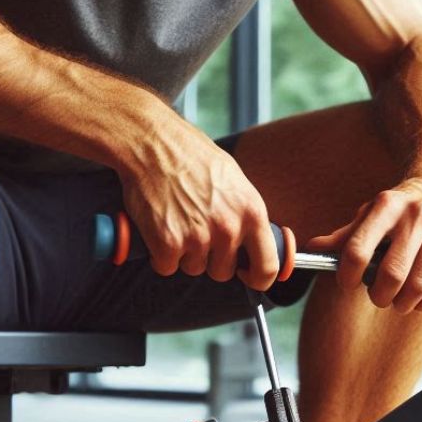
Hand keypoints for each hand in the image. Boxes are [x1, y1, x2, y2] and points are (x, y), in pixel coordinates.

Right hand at [117, 115, 278, 291]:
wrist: (152, 143)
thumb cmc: (192, 156)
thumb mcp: (235, 181)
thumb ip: (246, 214)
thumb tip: (255, 243)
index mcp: (252, 212)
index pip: (268, 267)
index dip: (258, 278)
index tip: (247, 276)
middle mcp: (228, 228)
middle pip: (224, 272)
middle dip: (211, 259)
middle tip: (197, 231)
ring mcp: (198, 238)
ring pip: (194, 268)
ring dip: (184, 253)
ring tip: (177, 219)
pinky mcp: (167, 244)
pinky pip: (166, 266)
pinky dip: (160, 253)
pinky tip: (160, 226)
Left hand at [307, 178, 421, 313]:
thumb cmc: (398, 206)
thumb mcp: (370, 213)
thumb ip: (344, 235)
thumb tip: (313, 249)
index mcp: (387, 205)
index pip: (358, 249)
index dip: (347, 274)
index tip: (347, 282)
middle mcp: (416, 216)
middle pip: (391, 274)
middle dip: (378, 295)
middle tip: (376, 296)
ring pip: (418, 286)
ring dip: (401, 303)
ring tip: (396, 300)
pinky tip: (416, 299)